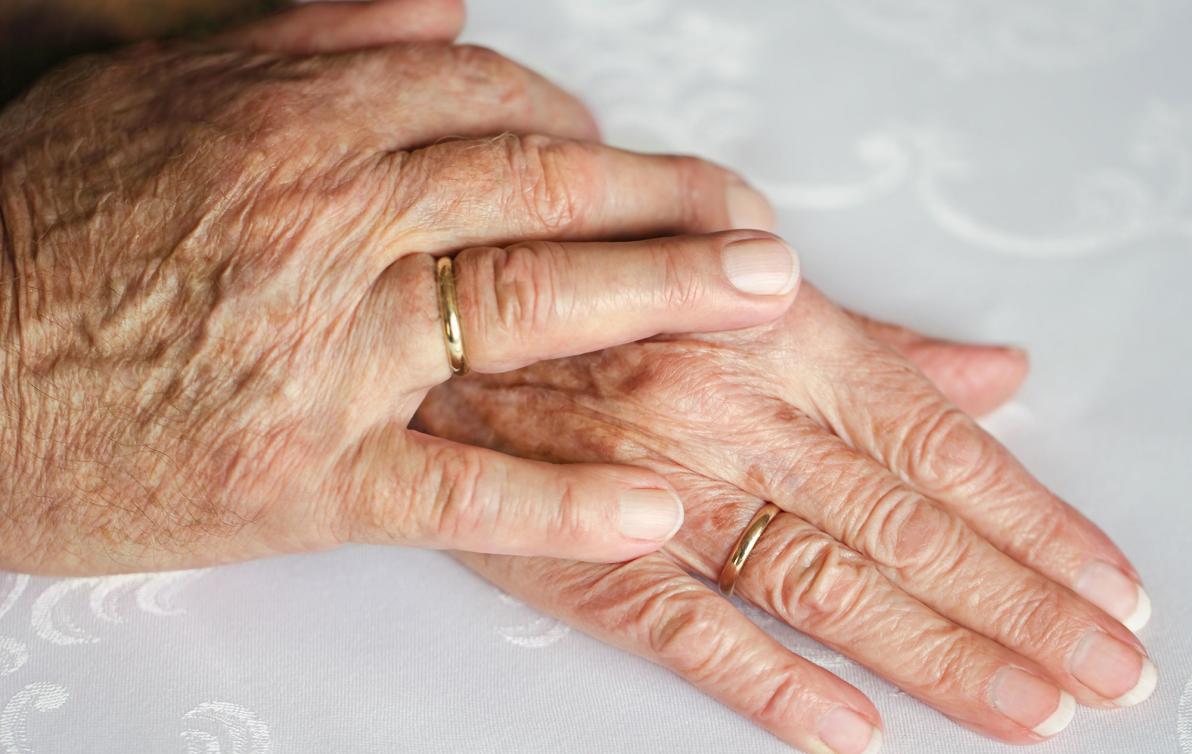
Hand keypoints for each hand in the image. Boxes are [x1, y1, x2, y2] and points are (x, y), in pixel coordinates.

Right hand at [0, 2, 796, 573]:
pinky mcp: (301, 476)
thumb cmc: (36, 236)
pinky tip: (653, 504)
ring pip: (525, 310)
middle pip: (540, 189)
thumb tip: (441, 5)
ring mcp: (319, 354)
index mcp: (287, 120)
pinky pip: (461, 488)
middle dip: (669, 202)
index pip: (490, 103)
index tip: (637, 165)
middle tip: (760, 226)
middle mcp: (320, 222)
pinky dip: (565, 501)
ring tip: (756, 306)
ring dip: (659, 301)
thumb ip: (311, 36)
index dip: (585, 130)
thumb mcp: (155, 89)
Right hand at [418, 289, 1153, 751]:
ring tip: (1028, 714)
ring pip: (822, 587)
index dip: (1035, 524)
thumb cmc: (605, 287)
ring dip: (936, 659)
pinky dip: (771, 685)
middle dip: (1021, 611)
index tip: (1106, 585)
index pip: (938, 451)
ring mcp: (661, 492)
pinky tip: (851, 731)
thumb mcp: (746, 279)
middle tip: (1108, 676)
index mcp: (783, 341)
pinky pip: (688, 629)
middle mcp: (734, 418)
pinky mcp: (589, 557)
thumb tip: (993, 376)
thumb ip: (875, 343)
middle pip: (904, 532)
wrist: (446, 316)